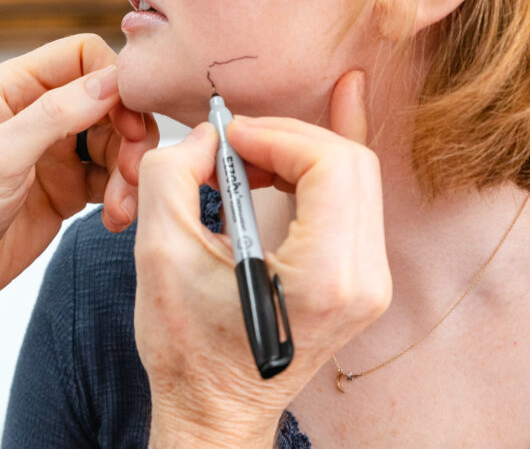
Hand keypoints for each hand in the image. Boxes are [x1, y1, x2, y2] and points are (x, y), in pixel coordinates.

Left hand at [0, 34, 157, 306]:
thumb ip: (55, 115)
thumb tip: (111, 82)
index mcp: (13, 88)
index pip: (83, 57)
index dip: (115, 83)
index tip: (129, 121)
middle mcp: (37, 113)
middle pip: (110, 102)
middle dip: (129, 136)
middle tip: (130, 173)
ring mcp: (54, 152)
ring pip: (117, 142)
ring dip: (128, 173)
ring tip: (120, 208)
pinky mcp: (68, 189)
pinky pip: (112, 179)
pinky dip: (123, 196)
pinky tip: (115, 219)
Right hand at [134, 71, 389, 446]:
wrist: (213, 412)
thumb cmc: (187, 351)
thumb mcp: (160, 253)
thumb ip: (172, 173)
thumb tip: (205, 135)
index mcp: (326, 278)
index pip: (330, 164)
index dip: (277, 133)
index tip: (228, 137)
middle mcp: (363, 280)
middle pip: (350, 163)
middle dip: (288, 136)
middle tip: (234, 142)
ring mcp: (369, 282)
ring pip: (355, 176)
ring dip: (299, 152)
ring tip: (246, 161)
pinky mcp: (359, 279)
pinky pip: (356, 201)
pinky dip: (327, 164)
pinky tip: (327, 118)